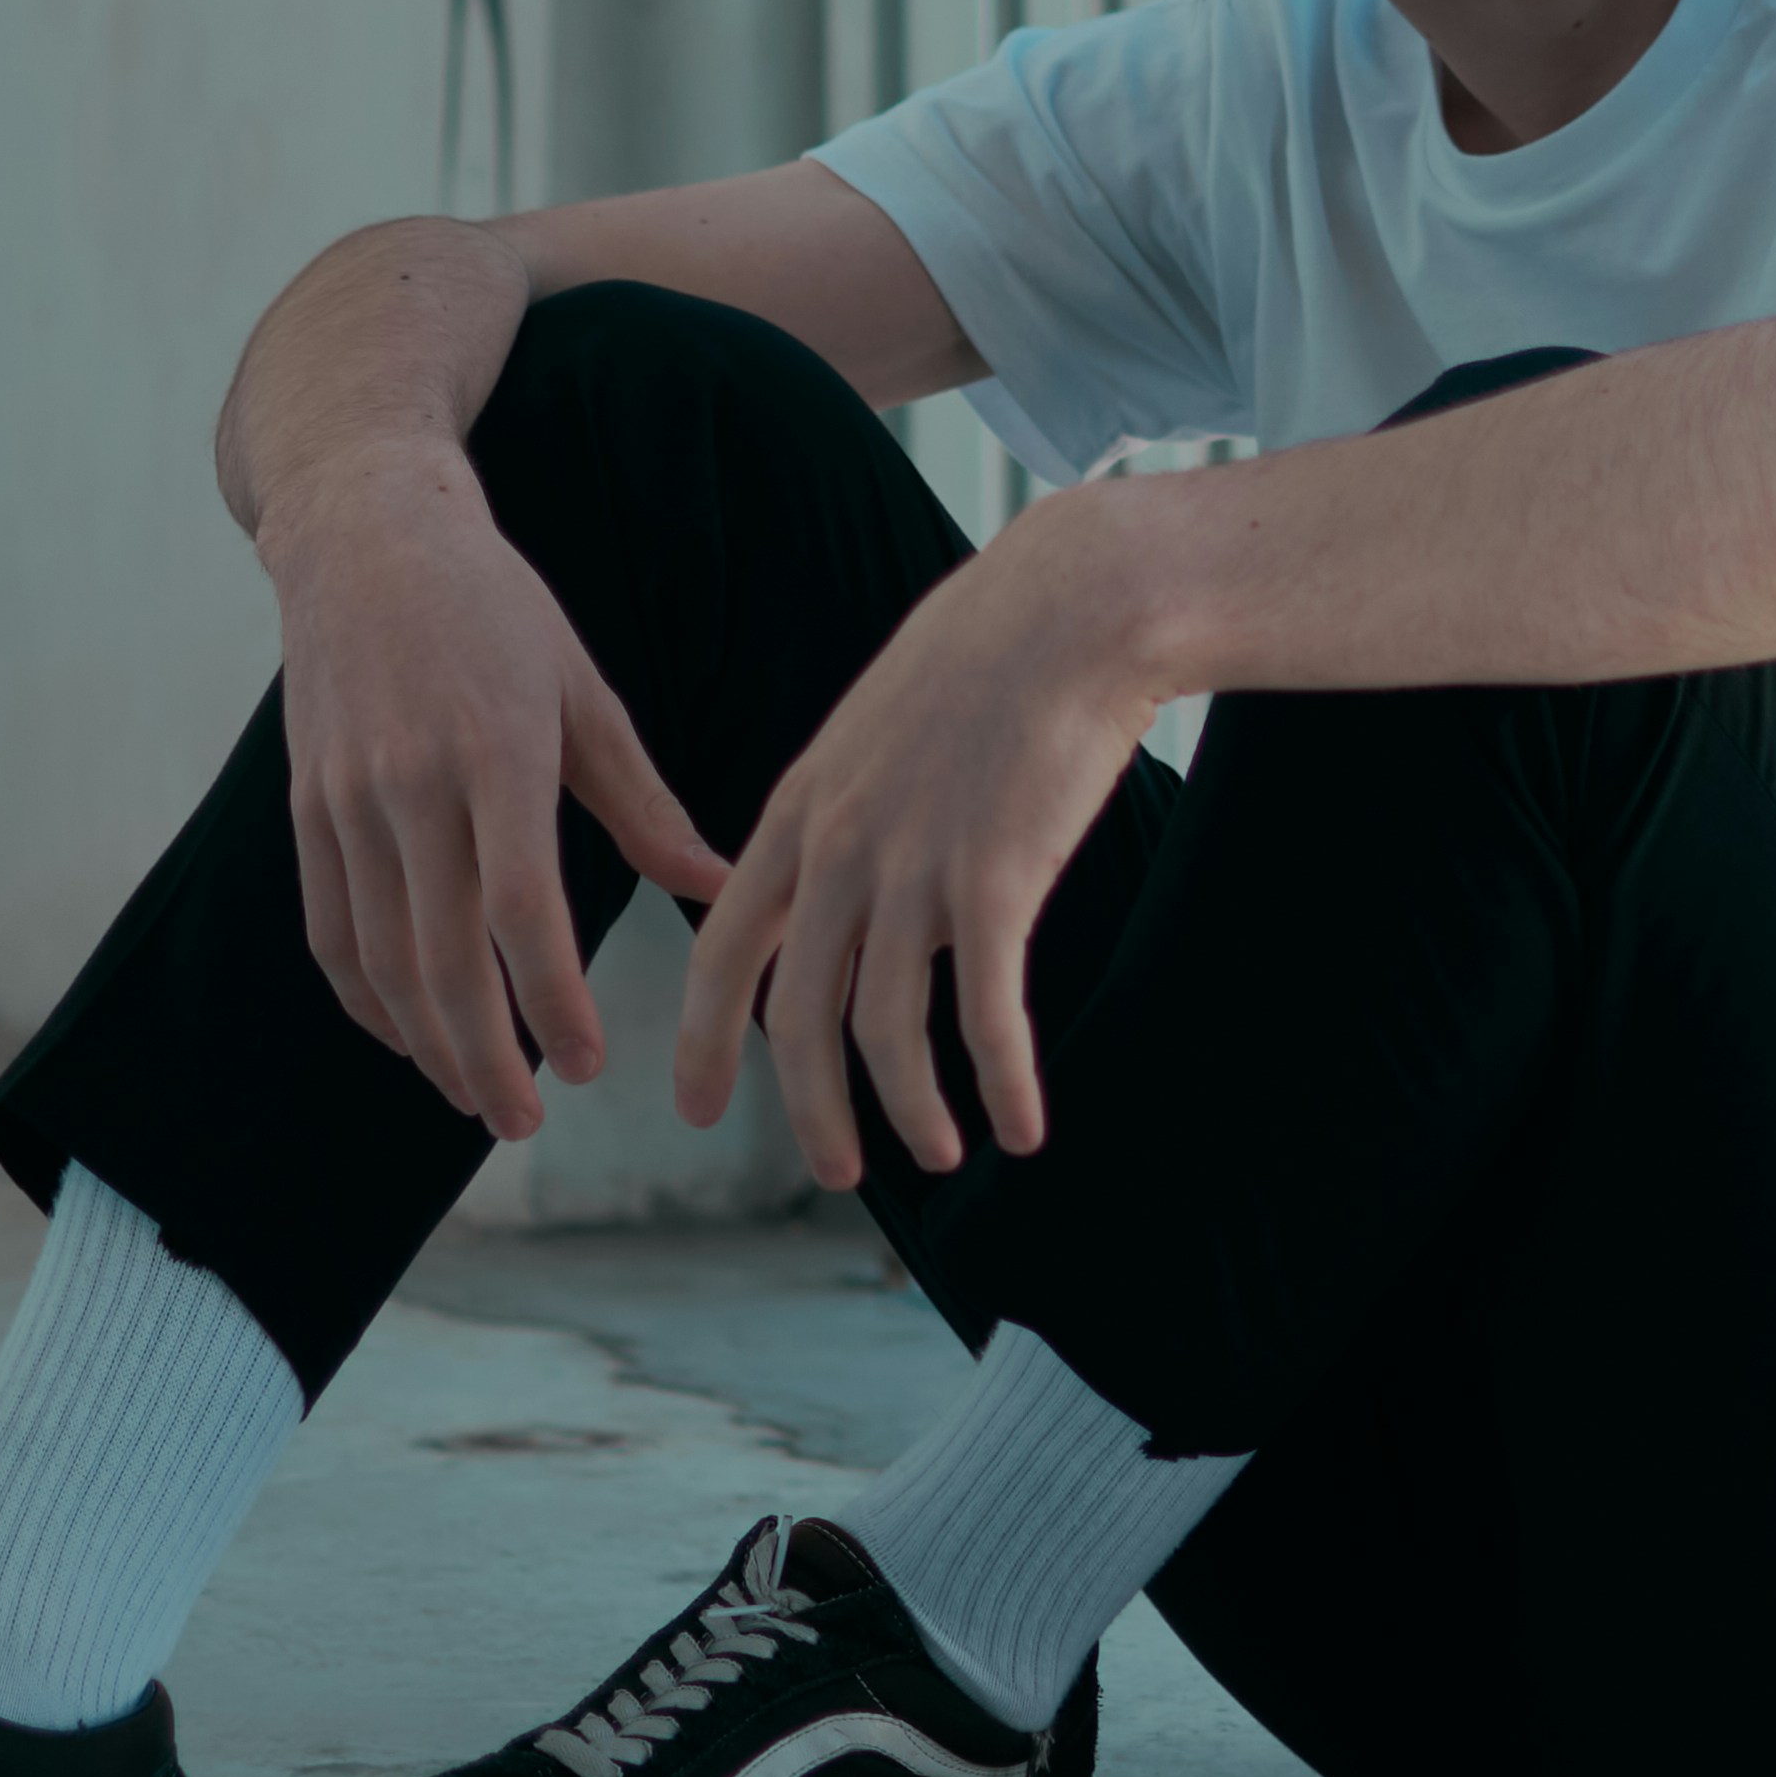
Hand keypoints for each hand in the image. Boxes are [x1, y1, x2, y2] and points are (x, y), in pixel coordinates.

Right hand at [268, 447, 727, 1141]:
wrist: (364, 534)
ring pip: (378, 959)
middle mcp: (410, 781)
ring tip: (478, 1098)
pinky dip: (366, 1001)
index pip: (519, 908)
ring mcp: (344, 799)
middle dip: (485, 1057)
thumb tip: (721, 889)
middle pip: (440, 957)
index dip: (550, 1000)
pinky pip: (330, 931)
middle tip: (530, 1124)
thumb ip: (645, 806)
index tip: (589, 1065)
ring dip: (426, 1045)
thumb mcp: (584, 692)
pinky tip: (409, 1039)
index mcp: (496, 750)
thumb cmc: (497, 610)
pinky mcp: (304, 808)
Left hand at [672, 489, 1166, 1190]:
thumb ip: (849, 810)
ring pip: (886, 1031)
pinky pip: (986, 1018)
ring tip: (942, 1154)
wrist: (1075, 605)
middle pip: (797, 1017)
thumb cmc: (992, 657)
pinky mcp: (997, 881)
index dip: (703, 1042)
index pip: (722, 952)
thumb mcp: (879, 728)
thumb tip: (846, 878)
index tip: (699, 1108)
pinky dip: (1003, 1085)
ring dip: (911, 1111)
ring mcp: (914, 866)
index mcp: (799, 811)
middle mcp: (839, 848)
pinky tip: (1025, 1127)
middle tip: (836, 1171)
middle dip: (812, 1109)